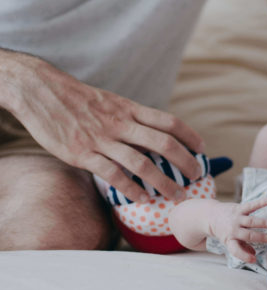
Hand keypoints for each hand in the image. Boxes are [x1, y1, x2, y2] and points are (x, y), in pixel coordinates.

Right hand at [3, 52, 204, 199]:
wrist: (41, 91)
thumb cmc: (77, 100)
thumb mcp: (110, 102)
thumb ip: (130, 118)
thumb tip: (152, 136)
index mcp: (128, 109)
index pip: (168, 121)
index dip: (189, 136)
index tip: (202, 149)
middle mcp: (120, 123)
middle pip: (163, 143)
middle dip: (185, 162)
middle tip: (196, 176)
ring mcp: (102, 140)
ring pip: (142, 163)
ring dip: (163, 182)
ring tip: (176, 195)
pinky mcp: (83, 154)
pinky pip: (113, 175)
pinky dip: (132, 189)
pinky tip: (143, 198)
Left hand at [206, 195, 266, 263]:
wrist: (210, 216)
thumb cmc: (224, 231)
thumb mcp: (229, 242)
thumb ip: (242, 248)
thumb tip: (254, 255)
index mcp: (229, 240)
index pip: (236, 250)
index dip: (244, 256)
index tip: (255, 259)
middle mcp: (232, 230)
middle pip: (248, 235)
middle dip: (261, 237)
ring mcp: (236, 218)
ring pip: (251, 221)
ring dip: (265, 223)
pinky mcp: (238, 208)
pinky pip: (250, 206)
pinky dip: (260, 203)